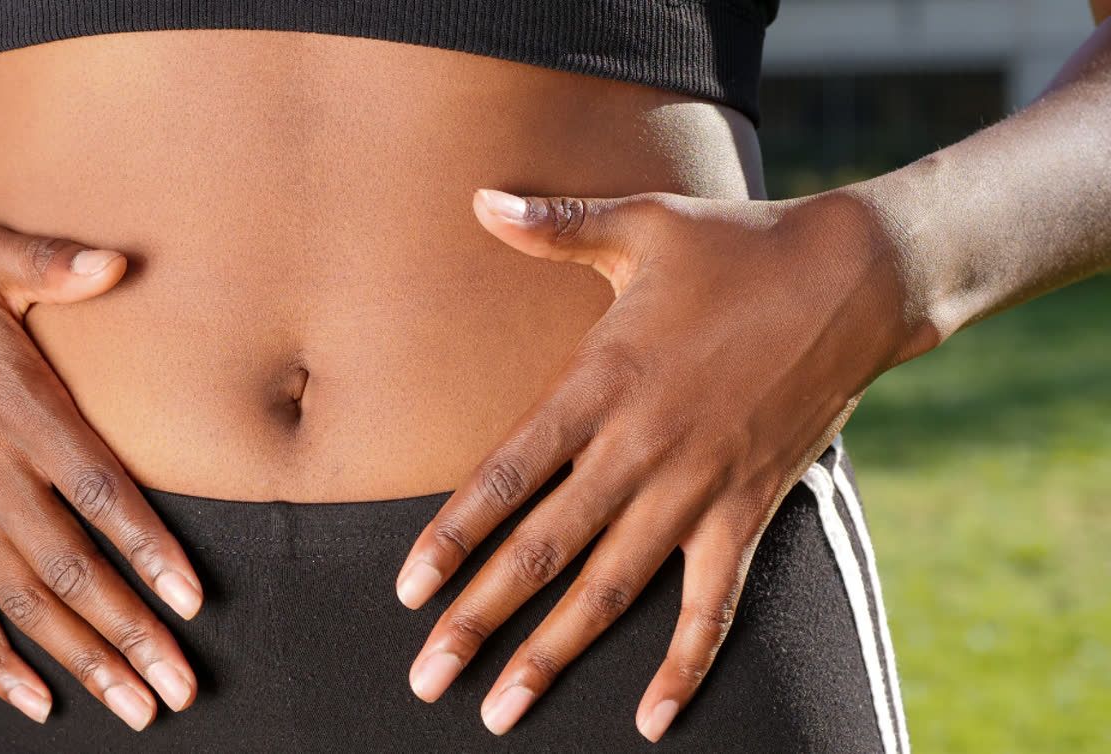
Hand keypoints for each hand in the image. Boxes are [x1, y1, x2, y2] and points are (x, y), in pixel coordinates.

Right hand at [0, 211, 203, 729]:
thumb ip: (53, 264)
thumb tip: (120, 261)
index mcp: (13, 404)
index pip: (94, 492)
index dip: (146, 548)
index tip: (192, 601)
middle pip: (66, 567)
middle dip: (127, 632)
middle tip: (179, 690)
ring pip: (20, 602)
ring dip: (80, 660)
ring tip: (136, 708)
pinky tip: (37, 703)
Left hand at [396, 188, 933, 739]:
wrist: (857, 276)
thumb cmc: (736, 246)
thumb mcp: (642, 223)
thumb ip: (555, 225)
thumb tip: (479, 199)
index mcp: (600, 383)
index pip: (506, 476)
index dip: (453, 538)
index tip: (408, 591)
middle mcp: (641, 448)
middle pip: (543, 551)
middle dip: (479, 620)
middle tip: (427, 677)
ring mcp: (698, 487)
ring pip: (613, 589)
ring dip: (556, 655)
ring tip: (504, 711)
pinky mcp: (751, 509)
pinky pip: (712, 604)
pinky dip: (684, 664)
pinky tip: (648, 720)